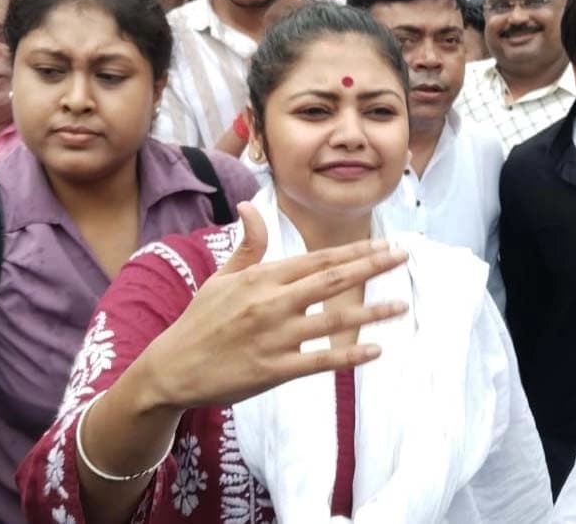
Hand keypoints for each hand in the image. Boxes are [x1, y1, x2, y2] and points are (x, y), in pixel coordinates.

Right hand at [136, 202, 408, 410]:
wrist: (172, 368)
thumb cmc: (200, 321)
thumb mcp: (221, 277)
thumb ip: (247, 244)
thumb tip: (250, 205)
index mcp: (262, 278)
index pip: (317, 260)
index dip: (354, 252)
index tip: (383, 245)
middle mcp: (272, 303)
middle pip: (332, 280)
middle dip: (372, 267)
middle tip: (403, 257)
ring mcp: (275, 337)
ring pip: (333, 320)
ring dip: (371, 312)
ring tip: (401, 306)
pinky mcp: (274, 369)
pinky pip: (320, 360)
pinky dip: (349, 355)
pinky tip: (375, 350)